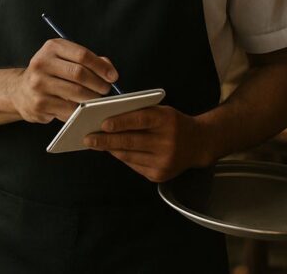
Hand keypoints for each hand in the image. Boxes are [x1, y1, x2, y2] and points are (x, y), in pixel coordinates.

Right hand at [10, 39, 117, 123]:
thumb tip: (109, 68)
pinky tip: (84, 110)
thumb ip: (89, 60)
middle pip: (79, 74)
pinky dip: (81, 111)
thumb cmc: (50, 74)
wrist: (20, 91)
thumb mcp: (65, 59)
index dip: (101, 66)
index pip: (82, 55)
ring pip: (76, 93)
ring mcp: (39, 84)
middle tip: (106, 90)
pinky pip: (68, 109)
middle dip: (99, 83)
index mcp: (52, 48)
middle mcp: (42, 63)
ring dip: (93, 99)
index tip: (113, 76)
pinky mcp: (39, 103)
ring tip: (98, 100)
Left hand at [83, 105, 210, 181]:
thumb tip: (109, 122)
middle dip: (106, 140)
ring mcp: (163, 161)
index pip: (140, 120)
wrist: (199, 144)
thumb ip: (140, 114)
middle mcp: (167, 142)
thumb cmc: (174, 123)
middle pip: (131, 141)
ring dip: (110, 149)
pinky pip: (134, 165)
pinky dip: (122, 157)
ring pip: (129, 155)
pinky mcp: (159, 175)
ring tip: (95, 144)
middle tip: (87, 138)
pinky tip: (113, 151)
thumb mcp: (162, 112)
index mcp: (167, 121)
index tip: (102, 124)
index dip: (121, 122)